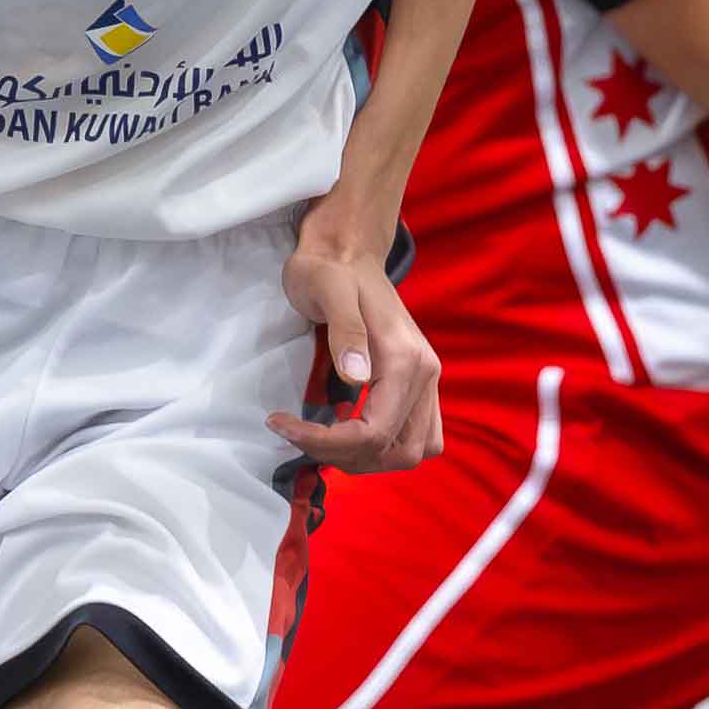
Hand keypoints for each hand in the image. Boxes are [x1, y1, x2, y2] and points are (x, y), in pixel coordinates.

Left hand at [271, 207, 444, 474]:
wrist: (347, 250)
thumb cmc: (327, 269)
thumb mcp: (326, 290)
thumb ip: (344, 331)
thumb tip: (356, 378)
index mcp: (406, 359)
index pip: (376, 431)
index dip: (328, 442)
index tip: (282, 425)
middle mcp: (426, 375)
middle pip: (400, 452)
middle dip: (349, 456)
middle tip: (302, 435)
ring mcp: (426, 382)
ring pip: (412, 451)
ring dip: (368, 458)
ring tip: (322, 438)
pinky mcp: (417, 385)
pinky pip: (413, 436)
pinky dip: (382, 446)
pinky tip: (346, 428)